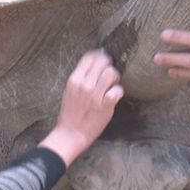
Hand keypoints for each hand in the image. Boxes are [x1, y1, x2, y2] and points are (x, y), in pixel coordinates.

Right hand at [39, 50, 123, 165]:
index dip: (98, 56)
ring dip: (115, 76)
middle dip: (109, 65)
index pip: (89, 58)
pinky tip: (115, 95)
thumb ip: (81, 78)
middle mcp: (84, 85)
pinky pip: (117, 91)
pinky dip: (118, 91)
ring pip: (111, 73)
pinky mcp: (105, 106)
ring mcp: (95, 96)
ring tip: (113, 83)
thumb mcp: (70, 91)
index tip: (102, 59)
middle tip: (109, 72)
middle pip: (102, 62)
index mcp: (74, 80)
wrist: (70, 134)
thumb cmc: (71, 113)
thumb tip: (94, 65)